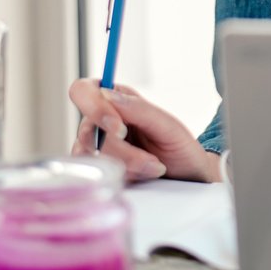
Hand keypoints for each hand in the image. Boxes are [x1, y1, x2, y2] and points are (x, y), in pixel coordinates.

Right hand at [69, 79, 221, 184]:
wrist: (187, 176)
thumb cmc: (178, 145)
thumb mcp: (167, 125)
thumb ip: (138, 109)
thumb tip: (107, 94)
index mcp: (115, 99)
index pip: (83, 91)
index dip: (94, 108)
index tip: (120, 129)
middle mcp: (99, 121)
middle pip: (87, 131)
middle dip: (122, 151)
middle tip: (150, 161)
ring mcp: (95, 147)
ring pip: (91, 156)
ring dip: (126, 166)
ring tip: (152, 167)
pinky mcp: (97, 170)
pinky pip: (96, 175)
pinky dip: (124, 178)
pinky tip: (142, 176)